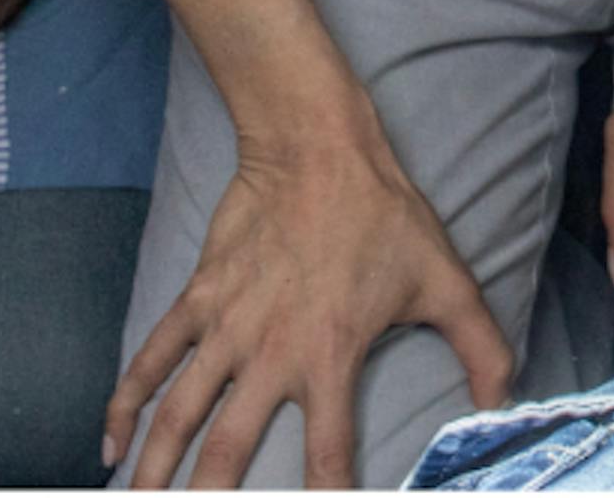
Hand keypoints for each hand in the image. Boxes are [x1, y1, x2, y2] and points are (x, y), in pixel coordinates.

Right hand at [105, 137, 515, 489]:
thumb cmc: (383, 215)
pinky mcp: (196, 300)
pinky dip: (125, 402)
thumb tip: (504, 403)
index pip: (327, 458)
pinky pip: (149, 359)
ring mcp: (224, 328)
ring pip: (177, 415)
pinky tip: (109, 443)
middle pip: (227, 452)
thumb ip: (482, 347)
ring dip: (153, 468)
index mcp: (330, 359)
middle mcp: (269, 354)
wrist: (316, 148)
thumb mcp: (446, 282)